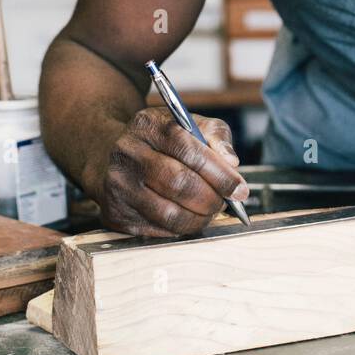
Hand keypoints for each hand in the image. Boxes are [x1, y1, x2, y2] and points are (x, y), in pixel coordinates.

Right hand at [96, 107, 248, 237]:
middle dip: (211, 198)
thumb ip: (215, 136)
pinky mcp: (115, 214)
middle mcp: (128, 154)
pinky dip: (181, 228)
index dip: (219, 173)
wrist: (114, 156)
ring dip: (199, 218)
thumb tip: (231, 163)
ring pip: (169, 213)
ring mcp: (118, 186)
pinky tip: (187, 216)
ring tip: (209, 211)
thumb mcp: (189, 123)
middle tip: (224, 202)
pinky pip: (158, 230)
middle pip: (179, 183)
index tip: (239, 188)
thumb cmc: (160, 141)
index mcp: (148, 125)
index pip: (189, 150)